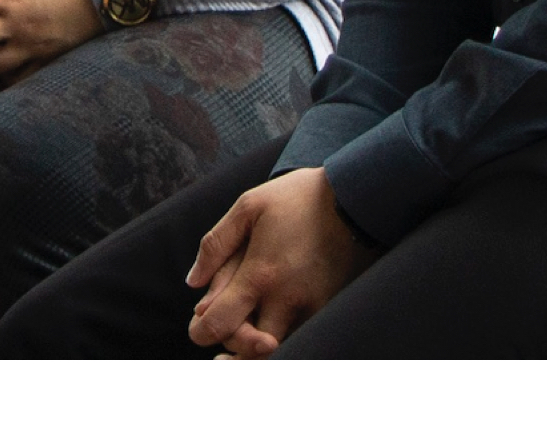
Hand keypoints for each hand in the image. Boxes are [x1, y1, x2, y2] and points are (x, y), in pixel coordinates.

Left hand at [183, 166, 377, 356]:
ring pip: (278, 350)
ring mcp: (311, 306)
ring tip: (245, 342)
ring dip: (256, 351)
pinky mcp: (329, 306)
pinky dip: (284, 340)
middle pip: (249, 350)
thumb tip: (193, 282)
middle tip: (223, 341)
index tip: (201, 324)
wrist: (352, 194)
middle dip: (231, 347)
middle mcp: (286, 298)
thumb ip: (215, 245)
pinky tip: (272, 331)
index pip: (219, 326)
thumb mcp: (249, 206)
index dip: (201, 332)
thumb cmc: (298, 197)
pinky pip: (302, 338)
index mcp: (260, 274)